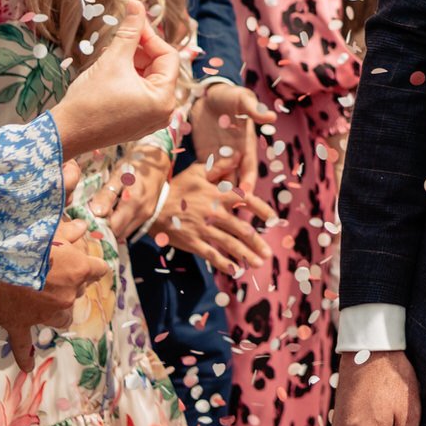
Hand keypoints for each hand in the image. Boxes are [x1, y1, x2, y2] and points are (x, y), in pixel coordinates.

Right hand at [0, 218, 110, 369]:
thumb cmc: (21, 242)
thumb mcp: (50, 231)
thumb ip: (69, 231)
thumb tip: (83, 227)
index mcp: (78, 271)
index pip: (98, 270)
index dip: (89, 265)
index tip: (80, 261)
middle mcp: (67, 295)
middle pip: (78, 292)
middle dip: (69, 284)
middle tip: (51, 273)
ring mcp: (45, 313)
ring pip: (62, 318)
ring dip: (57, 311)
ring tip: (46, 303)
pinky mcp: (21, 325)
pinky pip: (25, 346)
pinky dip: (26, 356)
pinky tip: (27, 366)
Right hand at [52, 2, 183, 153]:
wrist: (65, 133)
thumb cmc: (88, 100)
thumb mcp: (112, 60)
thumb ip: (129, 32)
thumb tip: (136, 5)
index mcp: (164, 99)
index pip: (168, 56)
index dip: (150, 36)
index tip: (133, 21)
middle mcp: (164, 112)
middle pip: (160, 68)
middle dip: (141, 50)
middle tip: (121, 36)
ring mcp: (151, 119)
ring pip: (149, 79)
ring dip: (133, 62)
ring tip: (112, 54)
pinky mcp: (137, 123)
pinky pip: (141, 93)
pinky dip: (129, 78)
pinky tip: (111, 70)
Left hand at [91, 142, 173, 242]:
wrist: (157, 161)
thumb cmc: (135, 164)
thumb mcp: (118, 174)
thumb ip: (107, 194)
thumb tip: (96, 213)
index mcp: (134, 203)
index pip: (112, 227)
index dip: (98, 226)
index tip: (88, 219)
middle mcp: (142, 213)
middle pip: (118, 233)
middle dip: (104, 229)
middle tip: (94, 218)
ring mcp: (147, 215)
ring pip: (125, 232)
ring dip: (113, 227)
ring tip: (104, 214)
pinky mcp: (148, 215)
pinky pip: (131, 227)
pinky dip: (121, 224)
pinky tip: (115, 213)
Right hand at [147, 160, 278, 274]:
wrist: (152, 207)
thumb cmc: (177, 188)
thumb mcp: (198, 172)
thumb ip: (220, 166)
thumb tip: (239, 156)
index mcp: (218, 194)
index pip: (247, 201)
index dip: (262, 210)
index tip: (274, 219)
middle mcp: (215, 213)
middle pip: (242, 229)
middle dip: (257, 243)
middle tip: (268, 253)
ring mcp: (204, 229)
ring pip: (230, 244)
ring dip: (246, 255)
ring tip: (258, 263)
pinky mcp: (192, 241)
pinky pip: (211, 254)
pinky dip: (224, 263)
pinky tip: (235, 270)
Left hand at [192, 80, 272, 199]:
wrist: (208, 94)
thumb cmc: (229, 96)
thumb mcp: (242, 99)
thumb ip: (253, 110)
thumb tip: (270, 117)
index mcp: (246, 144)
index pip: (249, 167)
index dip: (248, 181)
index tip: (246, 195)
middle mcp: (235, 154)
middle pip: (236, 180)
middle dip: (233, 196)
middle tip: (229, 212)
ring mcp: (219, 157)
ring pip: (220, 181)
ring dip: (217, 194)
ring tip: (211, 211)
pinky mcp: (205, 156)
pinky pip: (205, 174)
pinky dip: (203, 186)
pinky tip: (197, 198)